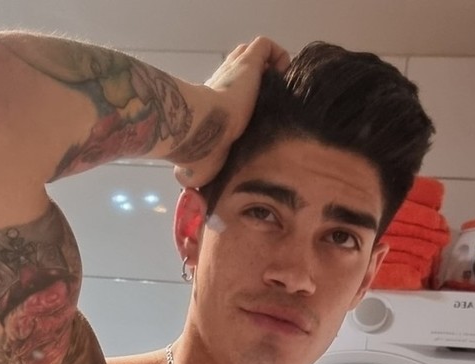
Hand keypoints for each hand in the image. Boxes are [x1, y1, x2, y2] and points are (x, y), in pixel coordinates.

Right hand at [171, 37, 289, 189]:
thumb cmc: (196, 153)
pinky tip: (283, 73)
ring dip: (266, 67)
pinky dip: (277, 56)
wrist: (199, 132)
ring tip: (279, 86)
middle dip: (255, 81)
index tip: (253, 117)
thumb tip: (191, 204)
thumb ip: (193, 181)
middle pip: (238, 69)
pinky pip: (266, 47)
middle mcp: (222, 84)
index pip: (226, 94)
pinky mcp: (248, 63)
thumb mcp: (195, 171)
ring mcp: (235, 70)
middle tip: (271, 100)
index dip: (240, 101)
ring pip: (251, 54)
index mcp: (213, 106)